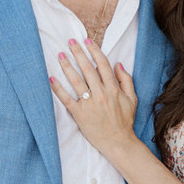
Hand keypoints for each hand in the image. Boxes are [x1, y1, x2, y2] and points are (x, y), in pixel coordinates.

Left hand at [49, 38, 137, 157]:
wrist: (119, 143)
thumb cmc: (125, 121)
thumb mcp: (132, 99)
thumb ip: (126, 80)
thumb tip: (118, 64)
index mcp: (113, 89)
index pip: (102, 64)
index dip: (94, 51)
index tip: (87, 40)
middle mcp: (101, 94)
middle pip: (87, 69)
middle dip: (78, 53)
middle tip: (70, 42)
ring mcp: (89, 104)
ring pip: (76, 81)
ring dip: (67, 66)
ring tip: (60, 55)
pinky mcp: (80, 114)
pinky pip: (67, 99)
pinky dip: (58, 88)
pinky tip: (51, 78)